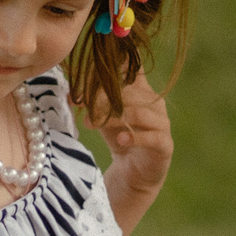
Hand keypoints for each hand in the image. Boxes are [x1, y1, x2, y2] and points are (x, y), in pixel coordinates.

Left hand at [90, 74, 173, 227]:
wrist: (132, 171)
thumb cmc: (118, 137)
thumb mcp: (103, 117)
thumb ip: (92, 103)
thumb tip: (70, 93)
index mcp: (142, 91)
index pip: (135, 68)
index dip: (118, 64)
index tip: (95, 69)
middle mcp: (155, 103)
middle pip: (131, 92)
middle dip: (105, 98)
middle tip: (85, 108)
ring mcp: (162, 123)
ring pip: (140, 113)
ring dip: (113, 117)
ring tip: (92, 124)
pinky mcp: (165, 144)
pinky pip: (152, 137)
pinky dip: (135, 137)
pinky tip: (121, 140)